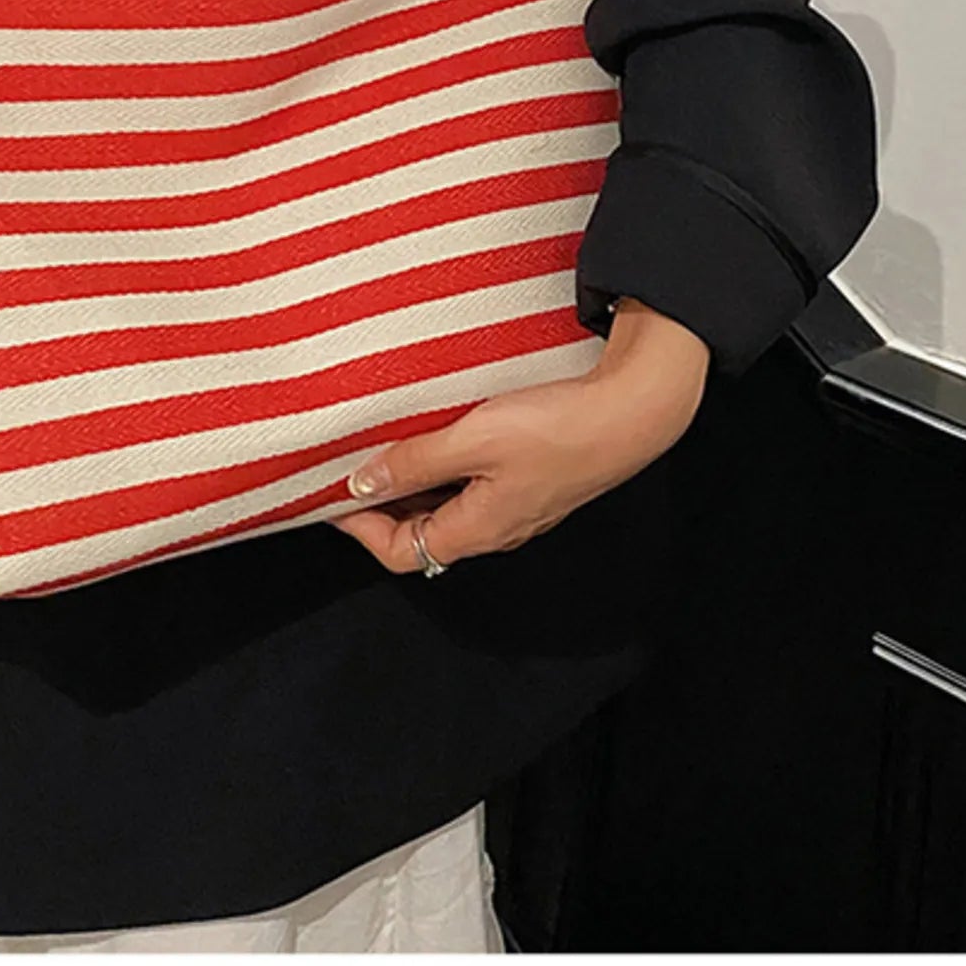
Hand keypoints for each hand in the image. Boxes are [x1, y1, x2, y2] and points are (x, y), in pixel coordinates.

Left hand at [327, 297, 709, 574]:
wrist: (633, 412)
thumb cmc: (557, 429)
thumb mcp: (472, 441)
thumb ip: (414, 463)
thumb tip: (360, 486)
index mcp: (478, 530)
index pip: (401, 553)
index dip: (361, 527)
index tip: (332, 493)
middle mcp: (498, 527)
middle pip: (423, 532)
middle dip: (383, 502)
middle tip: (354, 463)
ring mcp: (520, 504)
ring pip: (450, 504)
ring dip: (415, 480)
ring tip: (390, 441)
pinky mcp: (537, 477)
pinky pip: (476, 483)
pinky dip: (447, 464)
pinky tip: (443, 430)